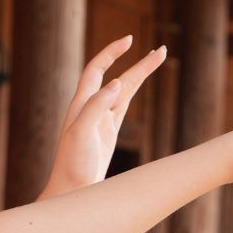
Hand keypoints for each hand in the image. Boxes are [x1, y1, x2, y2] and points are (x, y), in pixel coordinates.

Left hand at [40, 37, 166, 198]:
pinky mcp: (107, 133)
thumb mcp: (81, 134)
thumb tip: (116, 83)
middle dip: (138, 63)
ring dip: (139, 74)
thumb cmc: (72, 165)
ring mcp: (100, 120)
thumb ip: (95, 107)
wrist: (70, 192)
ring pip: (124, 90)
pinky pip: (122, 106)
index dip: (112, 53)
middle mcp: (90, 108)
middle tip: (161, 50)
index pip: (96, 69)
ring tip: (158, 58)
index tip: (130, 40)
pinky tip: (135, 84)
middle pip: (117, 77)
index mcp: (81, 105)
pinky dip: (132, 92)